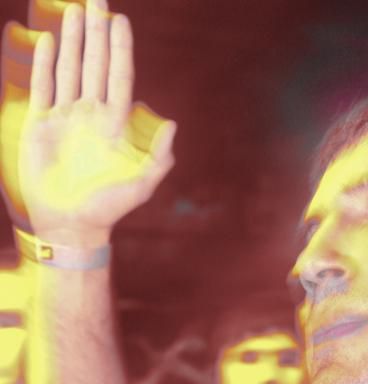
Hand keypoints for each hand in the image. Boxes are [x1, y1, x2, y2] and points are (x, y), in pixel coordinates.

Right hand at [19, 0, 175, 246]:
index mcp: (114, 125)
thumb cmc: (107, 210)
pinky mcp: (41, 126)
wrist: (71, 226)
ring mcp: (65, 118)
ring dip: (72, 41)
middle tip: (95, 0)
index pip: (118, 77)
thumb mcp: (140, 187)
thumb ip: (158, 158)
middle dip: (95, 33)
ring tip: (74, 11)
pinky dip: (44, 67)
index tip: (120, 21)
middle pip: (94, 65)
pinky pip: (42, 89)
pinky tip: (49, 44)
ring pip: (69, 70)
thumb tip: (174, 125)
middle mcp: (90, 115)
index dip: (119, 49)